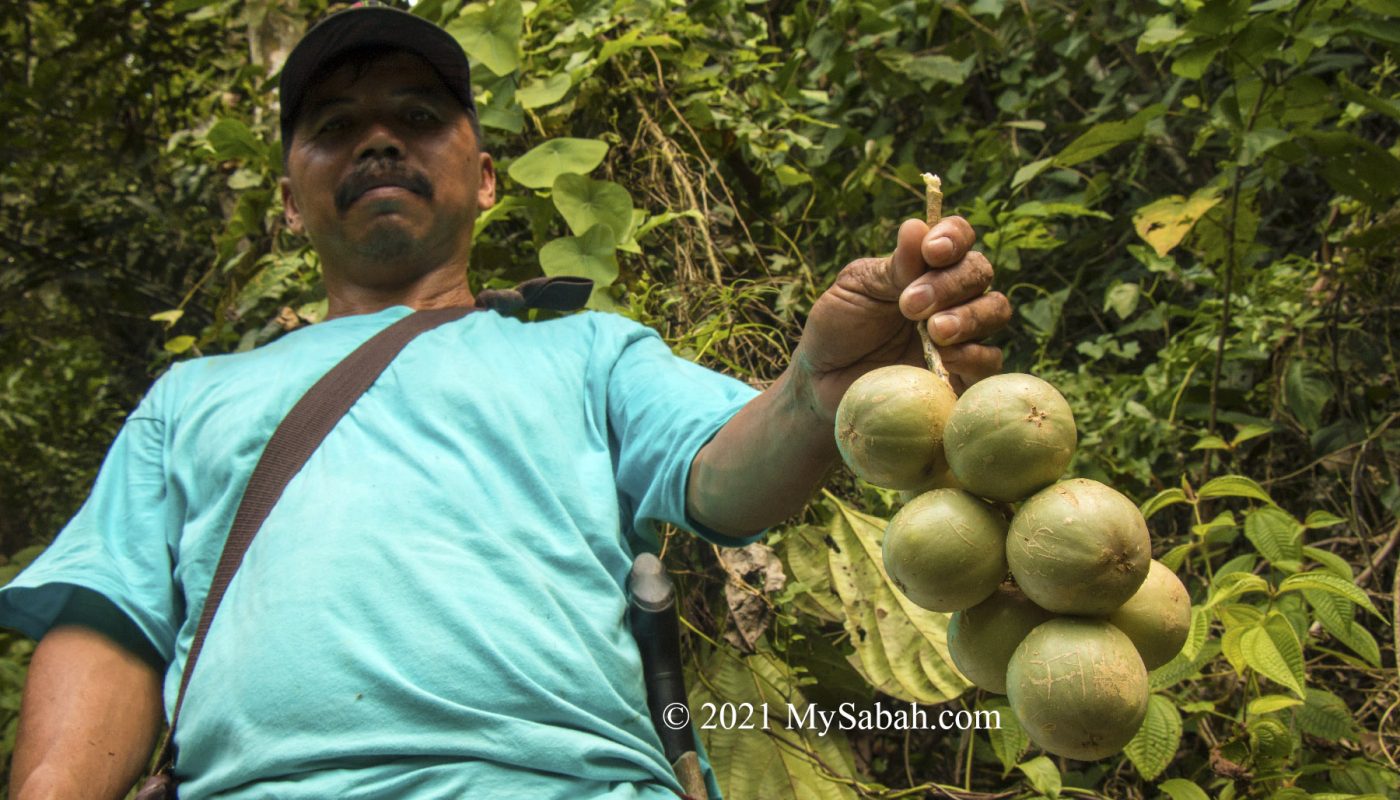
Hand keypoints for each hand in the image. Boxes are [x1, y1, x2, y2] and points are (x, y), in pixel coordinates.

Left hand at [792, 215, 1011, 418]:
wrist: (825, 382)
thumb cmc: (839, 328)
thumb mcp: (857, 290)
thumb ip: (892, 267)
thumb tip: (917, 226)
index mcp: (926, 266)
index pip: (958, 237)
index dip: (954, 237)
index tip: (932, 250)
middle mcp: (953, 294)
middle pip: (979, 271)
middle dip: (950, 283)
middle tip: (910, 305)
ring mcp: (964, 333)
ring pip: (995, 309)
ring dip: (968, 316)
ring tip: (934, 330)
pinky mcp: (965, 373)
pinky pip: (990, 359)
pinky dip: (973, 354)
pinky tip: (945, 356)